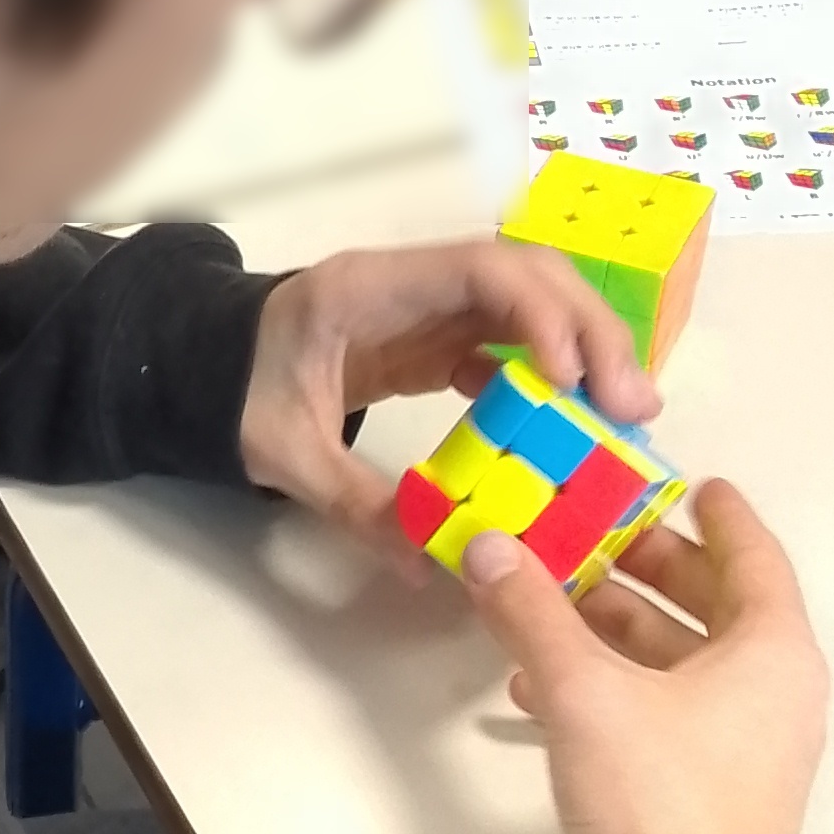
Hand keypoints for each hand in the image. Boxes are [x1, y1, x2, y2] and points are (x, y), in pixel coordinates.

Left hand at [240, 240, 660, 546]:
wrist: (199, 366)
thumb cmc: (235, 392)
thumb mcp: (281, 450)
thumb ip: (352, 502)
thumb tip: (422, 564)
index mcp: (371, 288)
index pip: (481, 269)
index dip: (542, 314)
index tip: (576, 379)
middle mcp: (412, 285)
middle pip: (527, 276)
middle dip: (590, 331)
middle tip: (633, 405)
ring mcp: (427, 307)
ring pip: (530, 305)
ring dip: (583, 350)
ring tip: (624, 414)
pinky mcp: (433, 339)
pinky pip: (506, 342)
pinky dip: (548, 375)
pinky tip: (571, 423)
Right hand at [461, 484, 827, 833]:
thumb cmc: (657, 796)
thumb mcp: (583, 691)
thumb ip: (531, 612)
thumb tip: (487, 544)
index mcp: (772, 651)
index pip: (752, 555)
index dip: (717, 515)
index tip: (684, 481)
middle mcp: (775, 690)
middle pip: (714, 605)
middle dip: (644, 570)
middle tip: (585, 534)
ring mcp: (747, 744)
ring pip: (681, 661)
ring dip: (612, 631)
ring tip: (540, 605)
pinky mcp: (711, 787)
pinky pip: (665, 710)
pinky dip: (611, 688)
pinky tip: (536, 689)